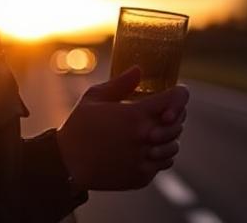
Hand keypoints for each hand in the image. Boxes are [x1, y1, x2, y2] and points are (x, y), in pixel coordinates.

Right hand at [56, 67, 189, 190]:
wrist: (66, 164)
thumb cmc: (79, 127)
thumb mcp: (95, 98)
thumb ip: (120, 83)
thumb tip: (139, 69)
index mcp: (135, 115)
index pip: (175, 99)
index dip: (180, 94)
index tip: (176, 93)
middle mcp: (144, 137)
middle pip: (179, 123)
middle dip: (175, 115)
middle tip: (166, 112)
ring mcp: (144, 159)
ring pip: (174, 146)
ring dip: (169, 137)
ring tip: (156, 132)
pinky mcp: (141, 177)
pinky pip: (163, 164)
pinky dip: (160, 156)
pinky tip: (147, 149)